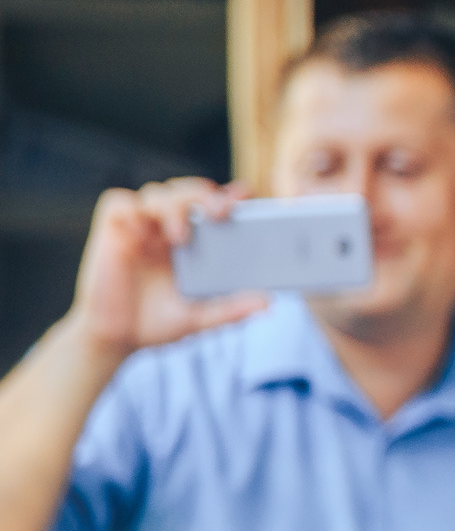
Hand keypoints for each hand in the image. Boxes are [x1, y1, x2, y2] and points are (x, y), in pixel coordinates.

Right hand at [69, 179, 265, 360]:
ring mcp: (140, 228)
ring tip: (180, 237)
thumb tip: (266, 304)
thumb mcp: (200, 318)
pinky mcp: (111, 232)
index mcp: (195, 243)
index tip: (245, 194)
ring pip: (157, 193)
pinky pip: (118, 203)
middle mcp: (168, 229)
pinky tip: (142, 232)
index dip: (228, 196)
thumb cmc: (158, 323)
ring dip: (173, 206)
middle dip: (204, 195)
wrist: (116, 339)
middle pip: (187, 192)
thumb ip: (231, 311)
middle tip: (219, 212)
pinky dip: (132, 209)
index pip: (212, 207)